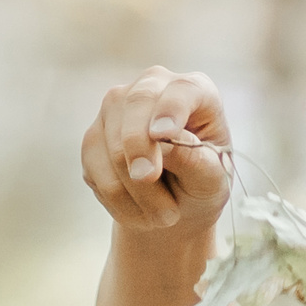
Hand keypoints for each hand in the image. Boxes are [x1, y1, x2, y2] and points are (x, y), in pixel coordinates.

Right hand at [82, 67, 231, 236]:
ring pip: (114, 144)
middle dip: (139, 148)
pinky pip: (97, 171)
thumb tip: (162, 143)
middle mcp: (151, 89)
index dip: (171, 109)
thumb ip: (195, 161)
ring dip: (138, 191)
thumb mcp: (212, 180)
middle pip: (137, 105)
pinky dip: (120, 202)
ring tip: (165, 217)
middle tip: (148, 180)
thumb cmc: (201, 185)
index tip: (163, 133)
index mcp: (194, 90)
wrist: (174, 207)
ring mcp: (117, 110)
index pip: (181, 89)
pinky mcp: (93, 138)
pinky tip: (140, 213)